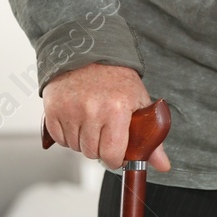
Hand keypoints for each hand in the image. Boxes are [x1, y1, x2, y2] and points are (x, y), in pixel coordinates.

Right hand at [42, 62, 171, 171]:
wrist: (90, 50)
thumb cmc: (116, 78)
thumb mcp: (139, 102)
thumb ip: (151, 138)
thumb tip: (163, 166)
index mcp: (117, 109)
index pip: (113, 154)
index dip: (115, 158)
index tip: (116, 152)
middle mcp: (92, 110)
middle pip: (92, 153)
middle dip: (99, 147)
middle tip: (104, 130)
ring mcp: (70, 110)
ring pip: (75, 147)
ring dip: (83, 140)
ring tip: (90, 120)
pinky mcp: (53, 109)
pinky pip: (60, 139)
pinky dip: (67, 134)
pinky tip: (76, 118)